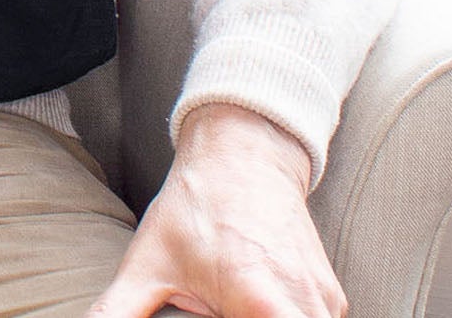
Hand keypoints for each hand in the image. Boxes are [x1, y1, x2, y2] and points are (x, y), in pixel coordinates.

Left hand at [87, 104, 344, 317]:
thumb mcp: (148, 260)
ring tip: (231, 306)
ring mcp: (325, 299)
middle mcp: (302, 302)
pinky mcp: (332, 294)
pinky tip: (255, 305)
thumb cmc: (197, 204)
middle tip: (220, 311)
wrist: (244, 149)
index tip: (218, 317)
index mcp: (259, 300)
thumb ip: (119, 309)